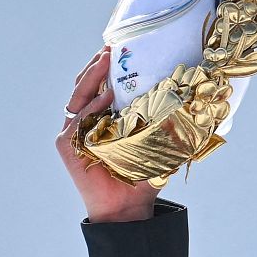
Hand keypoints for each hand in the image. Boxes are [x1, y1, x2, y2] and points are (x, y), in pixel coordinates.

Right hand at [56, 46, 161, 222]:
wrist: (128, 208)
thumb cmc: (140, 177)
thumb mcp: (152, 143)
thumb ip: (160, 122)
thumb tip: (189, 101)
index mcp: (98, 120)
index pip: (97, 87)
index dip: (105, 68)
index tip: (119, 49)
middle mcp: (81, 123)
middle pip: (84, 86)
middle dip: (96, 65)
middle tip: (111, 48)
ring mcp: (71, 133)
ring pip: (79, 97)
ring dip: (92, 77)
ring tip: (106, 60)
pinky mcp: (66, 146)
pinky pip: (78, 120)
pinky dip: (92, 107)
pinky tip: (106, 96)